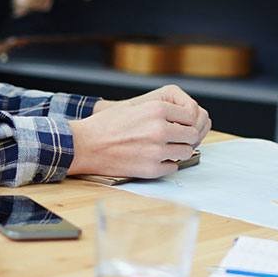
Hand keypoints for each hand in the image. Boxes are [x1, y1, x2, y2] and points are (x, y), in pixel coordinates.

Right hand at [68, 87, 209, 177]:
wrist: (86, 145)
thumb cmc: (107, 125)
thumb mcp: (136, 107)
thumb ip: (161, 110)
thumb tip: (184, 118)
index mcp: (157, 110)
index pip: (190, 115)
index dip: (185, 122)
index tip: (180, 126)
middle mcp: (160, 129)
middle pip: (192, 135)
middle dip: (185, 138)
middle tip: (175, 140)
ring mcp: (157, 151)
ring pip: (185, 152)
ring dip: (178, 152)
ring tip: (165, 150)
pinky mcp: (151, 169)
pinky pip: (173, 168)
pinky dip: (167, 165)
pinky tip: (154, 159)